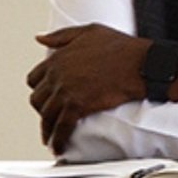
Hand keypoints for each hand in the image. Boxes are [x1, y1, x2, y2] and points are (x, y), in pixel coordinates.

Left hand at [27, 24, 152, 153]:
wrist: (142, 64)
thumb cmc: (122, 48)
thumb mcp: (90, 31)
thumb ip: (62, 36)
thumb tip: (40, 39)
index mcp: (58, 59)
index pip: (34, 78)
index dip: (40, 88)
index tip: (47, 95)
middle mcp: (57, 76)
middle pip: (38, 99)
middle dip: (43, 109)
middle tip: (50, 116)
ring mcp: (66, 92)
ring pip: (47, 116)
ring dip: (47, 129)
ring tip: (51, 137)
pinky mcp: (78, 106)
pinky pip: (62, 127)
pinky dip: (59, 139)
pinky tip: (59, 146)